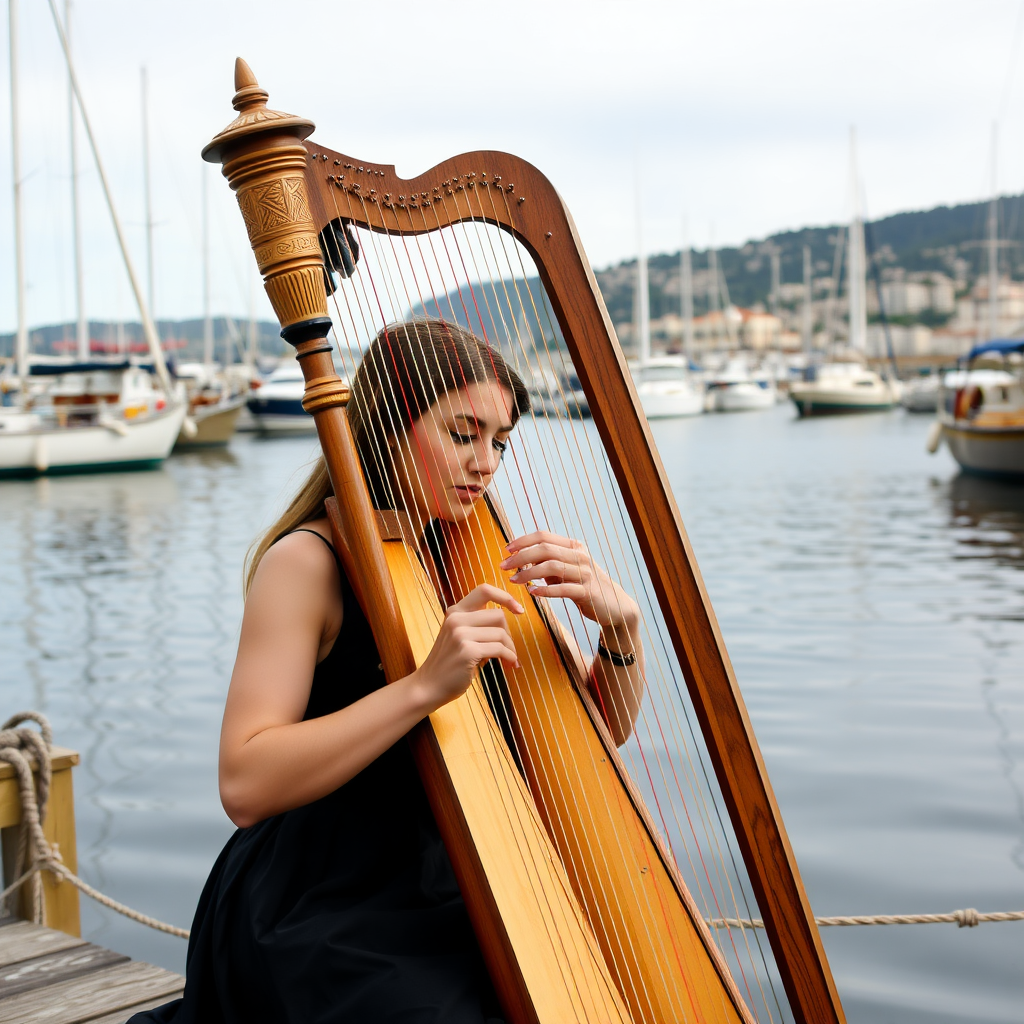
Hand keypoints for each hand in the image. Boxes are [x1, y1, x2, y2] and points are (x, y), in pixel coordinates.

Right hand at [412, 584, 522, 712]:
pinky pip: (499, 649)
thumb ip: (478, 624)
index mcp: (455, 612)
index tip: (518, 609)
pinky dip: (509, 657)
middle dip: (509, 633)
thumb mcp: (459, 636)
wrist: (429, 686)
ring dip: (510, 648)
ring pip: (501, 633)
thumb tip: (508, 618)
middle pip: (498, 615)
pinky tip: (509, 664)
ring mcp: (460, 634)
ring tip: (510, 660)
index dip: (505, 596)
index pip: (484, 590)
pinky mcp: (467, 651)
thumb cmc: (449, 663)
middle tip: (509, 650)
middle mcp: (456, 619)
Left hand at [500, 531, 639, 630]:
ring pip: (551, 567)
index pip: (543, 535)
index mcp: (574, 546)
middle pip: (544, 549)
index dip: (523, 541)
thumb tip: (522, 559)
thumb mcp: (566, 571)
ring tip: (514, 581)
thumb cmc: (584, 586)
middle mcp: (580, 555)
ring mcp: (585, 573)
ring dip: (528, 573)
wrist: (614, 606)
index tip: (506, 550)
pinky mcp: (587, 591)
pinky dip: (545, 590)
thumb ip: (548, 563)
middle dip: (520, 557)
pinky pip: (562, 589)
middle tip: (503, 566)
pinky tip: (532, 593)